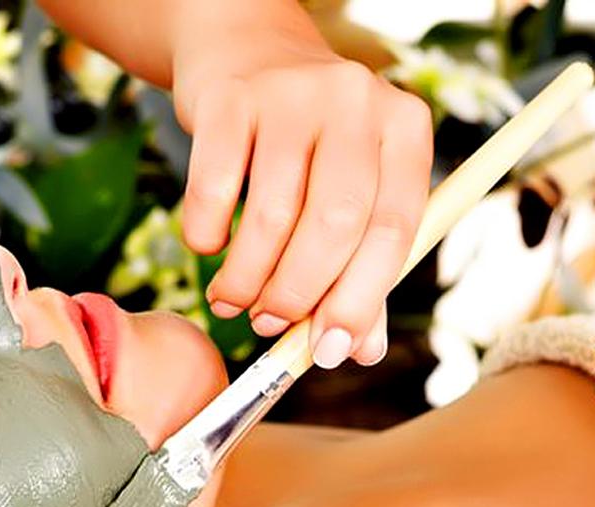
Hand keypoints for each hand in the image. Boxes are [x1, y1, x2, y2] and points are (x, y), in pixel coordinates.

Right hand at [172, 8, 433, 368]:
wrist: (246, 53)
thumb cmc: (308, 147)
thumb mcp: (348, 195)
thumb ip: (359, 272)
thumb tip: (356, 350)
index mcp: (404, 131)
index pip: (395, 229)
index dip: (360, 300)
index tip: (329, 351)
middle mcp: (356, 102)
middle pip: (335, 225)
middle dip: (297, 295)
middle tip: (267, 325)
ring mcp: (292, 95)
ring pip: (271, 217)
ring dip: (245, 280)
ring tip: (231, 301)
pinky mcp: (230, 100)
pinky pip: (214, 192)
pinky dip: (206, 237)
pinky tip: (208, 246)